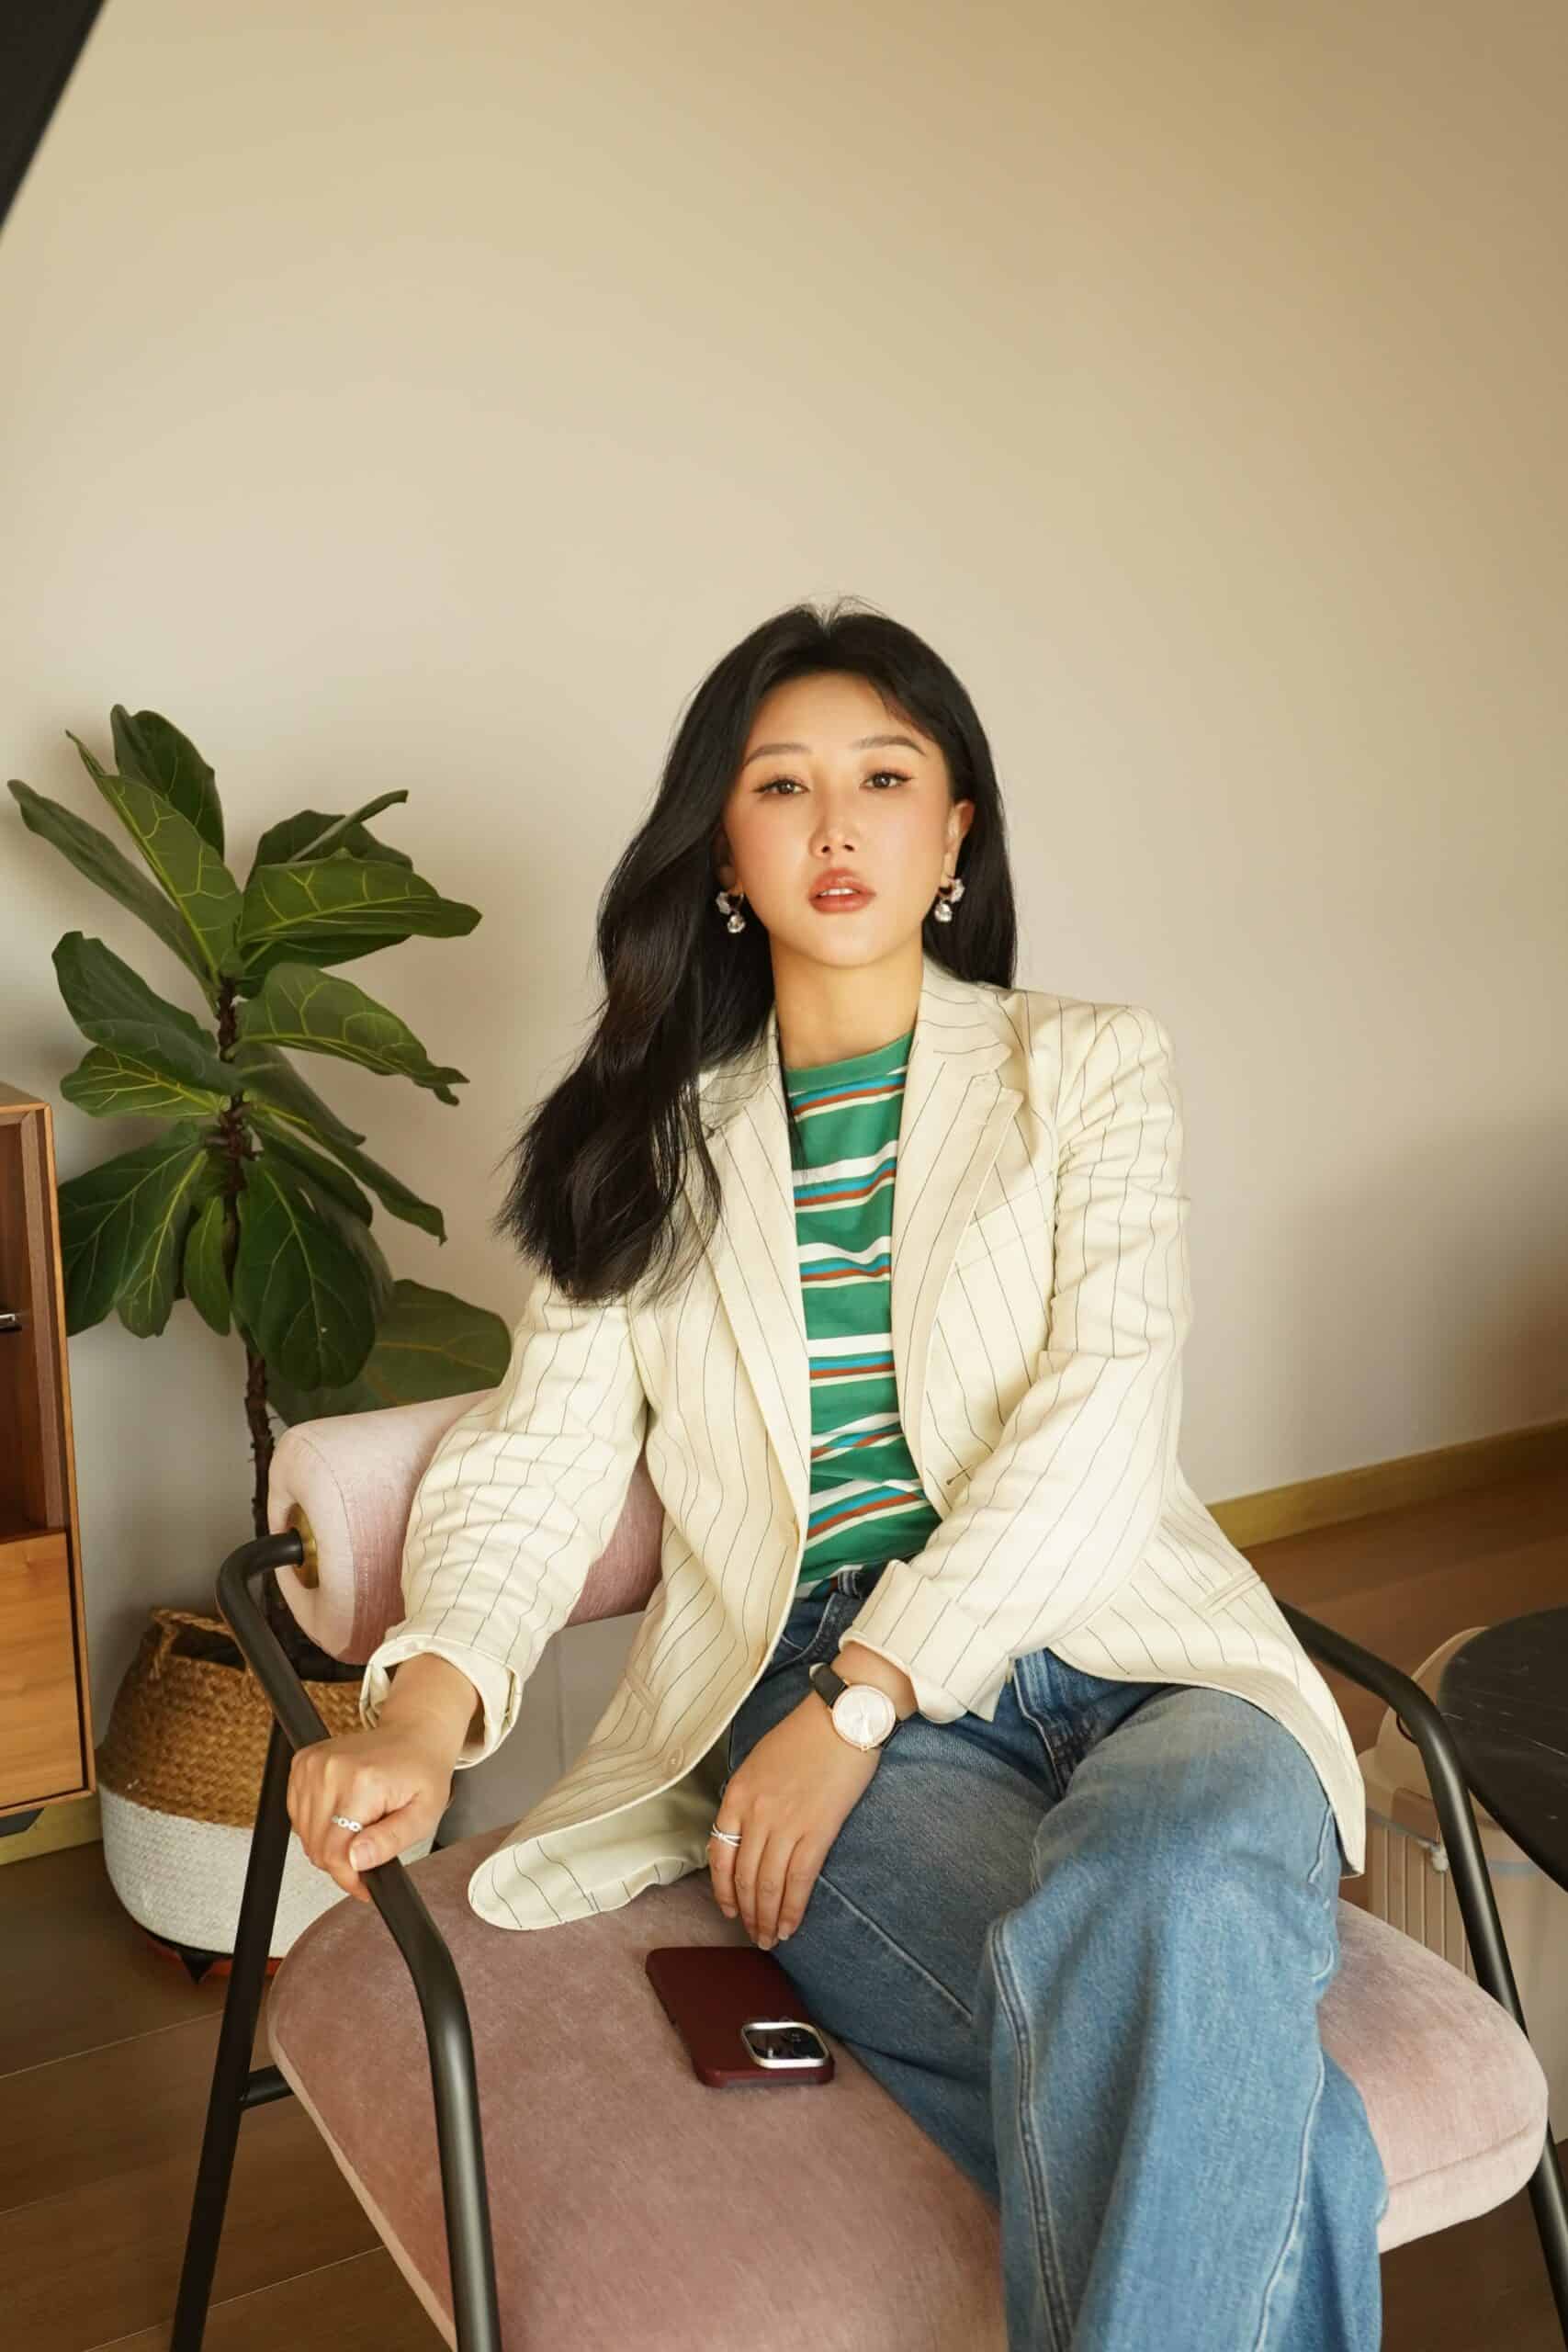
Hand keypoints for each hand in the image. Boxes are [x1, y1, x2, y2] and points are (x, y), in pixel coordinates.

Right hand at [286, 1722, 456, 1903]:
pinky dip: (317, 1824)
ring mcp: (312, 1764)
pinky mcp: (302, 1763)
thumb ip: (390, 1841)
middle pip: (316, 1847)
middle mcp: (330, 1770)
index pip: (334, 1853)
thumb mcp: (423, 1815)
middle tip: (369, 1849)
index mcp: (362, 1782)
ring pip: (304, 1834)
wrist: (413, 1736)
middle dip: (342, 1860)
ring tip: (360, 1826)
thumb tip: (356, 1861)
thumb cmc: (421, 1773)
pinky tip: (342, 1812)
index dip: (349, 1878)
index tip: (365, 1884)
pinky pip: (297, 1814)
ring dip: (329, 1842)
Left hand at [709, 1692, 880, 1947]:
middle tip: (753, 1934)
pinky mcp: (817, 1831)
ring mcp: (785, 1823)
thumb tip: (751, 1833)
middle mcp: (755, 1812)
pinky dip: (792, 1909)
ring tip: (770, 1938)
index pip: (719, 1854)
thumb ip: (751, 1797)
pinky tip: (791, 1926)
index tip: (729, 1909)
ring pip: (767, 1885)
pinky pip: (798, 1881)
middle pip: (743, 1876)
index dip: (722, 1889)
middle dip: (746, 1912)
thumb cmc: (806, 1734)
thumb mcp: (761, 1760)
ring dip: (767, 1918)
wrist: (843, 1716)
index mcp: (738, 1793)